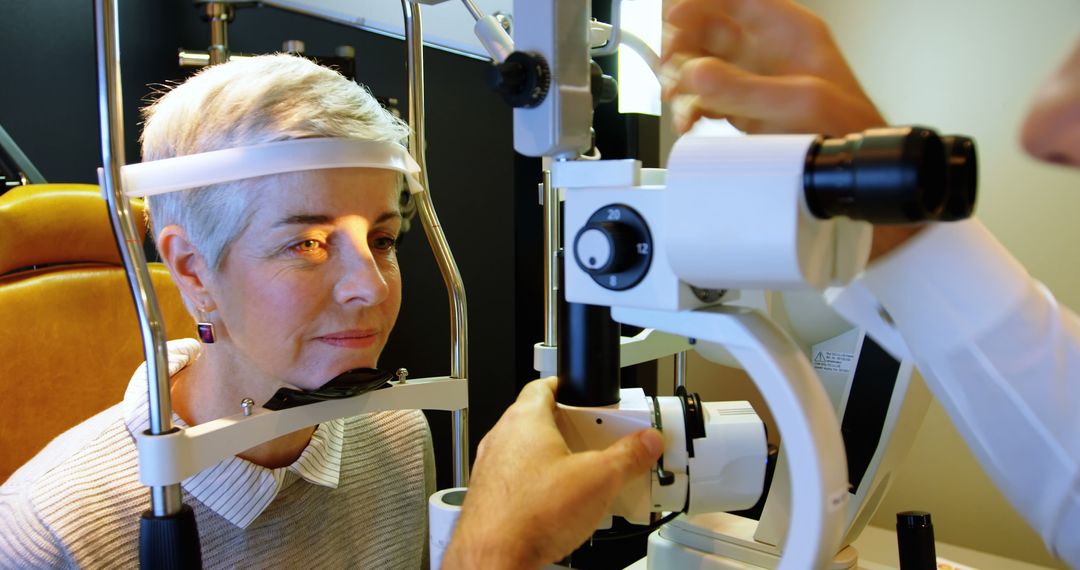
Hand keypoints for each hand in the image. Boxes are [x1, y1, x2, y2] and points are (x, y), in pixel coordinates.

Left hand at [441, 377, 664, 568]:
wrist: (493, 557)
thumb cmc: (528, 515)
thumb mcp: (599, 479)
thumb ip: (629, 456)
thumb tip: (647, 442)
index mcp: (524, 419)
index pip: (543, 385)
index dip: (568, 387)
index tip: (585, 395)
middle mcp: (502, 438)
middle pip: (541, 421)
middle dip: (572, 431)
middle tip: (598, 443)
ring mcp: (492, 468)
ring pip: (529, 453)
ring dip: (556, 461)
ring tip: (585, 480)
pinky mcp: (491, 496)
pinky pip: (520, 481)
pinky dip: (541, 487)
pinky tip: (561, 507)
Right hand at [662, 0, 918, 259]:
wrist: (848, 174)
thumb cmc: (846, 128)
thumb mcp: (797, 102)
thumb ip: (743, 88)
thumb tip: (695, 74)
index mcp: (788, 30)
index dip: (700, 3)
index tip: (675, 17)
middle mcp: (767, 50)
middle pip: (707, 29)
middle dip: (683, 43)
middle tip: (671, 63)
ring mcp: (752, 80)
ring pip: (699, 64)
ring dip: (680, 77)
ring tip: (677, 94)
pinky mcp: (741, 109)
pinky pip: (703, 99)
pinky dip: (688, 108)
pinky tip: (687, 119)